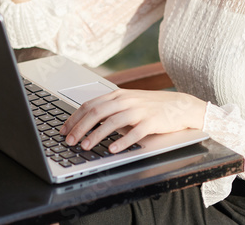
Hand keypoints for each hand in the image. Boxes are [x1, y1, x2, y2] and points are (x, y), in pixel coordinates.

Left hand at [60, 89, 206, 153]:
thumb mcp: (129, 104)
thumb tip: (87, 124)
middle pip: (97, 112)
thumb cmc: (152, 107)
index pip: (90, 104)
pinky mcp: (152, 121)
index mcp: (118, 95)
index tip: (64, 130)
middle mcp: (126, 100)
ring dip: (96, 135)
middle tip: (69, 141)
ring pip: (112, 121)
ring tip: (85, 146)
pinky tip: (112, 149)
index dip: (75, 117)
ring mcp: (139, 110)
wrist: (180, 105)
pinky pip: (134, 132)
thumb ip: (110, 110)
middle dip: (80, 127)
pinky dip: (122, 141)